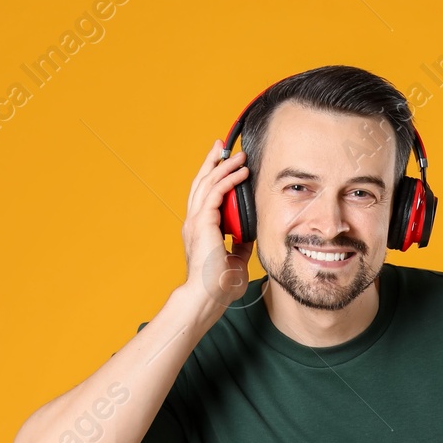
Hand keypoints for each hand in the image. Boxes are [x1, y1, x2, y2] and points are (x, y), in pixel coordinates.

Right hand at [181, 138, 254, 306]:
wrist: (206, 297)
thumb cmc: (218, 285)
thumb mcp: (235, 259)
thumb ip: (239, 243)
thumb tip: (249, 232)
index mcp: (199, 230)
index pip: (204, 197)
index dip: (213, 178)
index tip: (223, 165)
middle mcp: (194, 222)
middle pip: (201, 183)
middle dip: (212, 162)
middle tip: (221, 146)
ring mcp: (196, 221)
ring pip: (207, 183)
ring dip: (223, 166)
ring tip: (237, 154)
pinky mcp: (203, 223)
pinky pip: (216, 193)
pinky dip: (228, 180)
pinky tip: (241, 172)